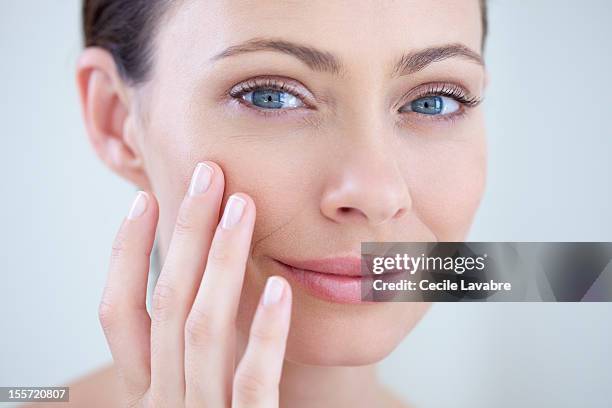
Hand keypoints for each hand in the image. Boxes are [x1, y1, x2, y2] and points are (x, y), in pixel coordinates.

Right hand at [98, 162, 291, 406]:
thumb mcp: (193, 384)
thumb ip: (192, 340)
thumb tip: (201, 269)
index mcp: (147, 385)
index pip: (118, 313)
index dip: (125, 256)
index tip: (143, 201)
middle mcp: (163, 400)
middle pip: (165, 305)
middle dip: (184, 235)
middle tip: (208, 176)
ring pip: (202, 331)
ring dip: (221, 263)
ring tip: (242, 208)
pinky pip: (252, 383)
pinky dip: (266, 334)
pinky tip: (281, 288)